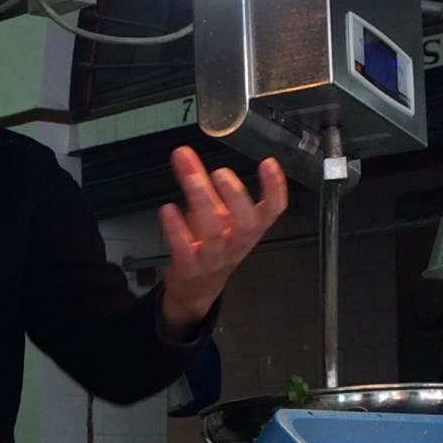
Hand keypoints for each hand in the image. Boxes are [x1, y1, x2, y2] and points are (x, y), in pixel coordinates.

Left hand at [158, 146, 286, 334]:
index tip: (268, 162)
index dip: (275, 188)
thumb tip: (182, 153)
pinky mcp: (189, 268)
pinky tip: (167, 209)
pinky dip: (176, 229)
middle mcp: (236, 244)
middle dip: (235, 196)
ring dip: (203, 204)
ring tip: (191, 179)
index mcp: (249, 229)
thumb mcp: (211, 212)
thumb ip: (198, 181)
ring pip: (214, 234)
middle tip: (221, 172)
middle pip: (246, 224)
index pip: (273, 211)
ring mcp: (214, 258)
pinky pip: (185, 249)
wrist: (196, 289)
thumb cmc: (210, 244)